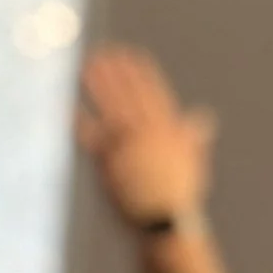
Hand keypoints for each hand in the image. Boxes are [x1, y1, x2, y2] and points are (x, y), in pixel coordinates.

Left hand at [79, 48, 216, 228]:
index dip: (141, 72)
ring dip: (98, 85)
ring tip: (86, 67)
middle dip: (117, 71)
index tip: (133, 55)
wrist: (163, 221)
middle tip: (104, 51)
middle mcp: (149, 133)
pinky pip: (92, 137)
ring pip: (111, 107)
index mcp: (170, 129)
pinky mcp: (109, 163)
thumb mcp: (193, 161)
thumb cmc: (180, 196)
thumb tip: (202, 119)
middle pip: (130, 94)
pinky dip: (81, 122)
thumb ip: (194, 137)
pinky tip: (69, 107)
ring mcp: (128, 146)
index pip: (154, 92)